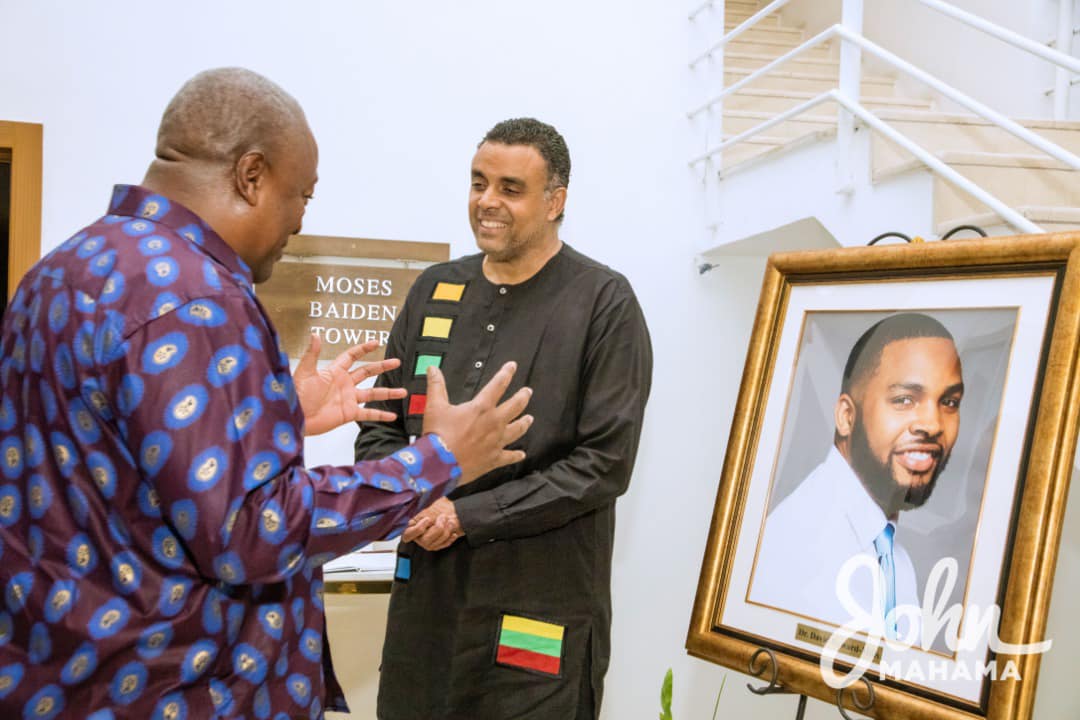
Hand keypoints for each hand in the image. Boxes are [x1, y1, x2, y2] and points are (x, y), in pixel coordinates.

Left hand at [293, 333, 406, 435]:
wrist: (295, 417)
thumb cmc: (296, 395)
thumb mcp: (305, 372)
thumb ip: (312, 354)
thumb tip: (315, 334)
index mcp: (335, 372)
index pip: (352, 356)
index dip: (364, 349)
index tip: (376, 343)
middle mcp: (344, 384)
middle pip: (367, 372)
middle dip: (382, 366)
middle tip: (396, 362)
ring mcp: (348, 399)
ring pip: (373, 393)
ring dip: (388, 392)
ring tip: (403, 391)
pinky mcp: (349, 414)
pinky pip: (368, 414)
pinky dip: (381, 415)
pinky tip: (392, 416)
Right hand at [401, 497, 461, 549]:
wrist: (453, 512)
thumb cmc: (440, 509)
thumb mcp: (431, 508)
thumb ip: (425, 513)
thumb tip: (427, 514)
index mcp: (413, 528)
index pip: (408, 535)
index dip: (418, 529)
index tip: (428, 519)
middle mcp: (419, 538)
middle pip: (425, 540)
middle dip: (437, 528)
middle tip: (443, 517)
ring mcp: (428, 543)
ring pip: (435, 544)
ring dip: (445, 532)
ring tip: (450, 522)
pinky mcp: (438, 546)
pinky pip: (443, 545)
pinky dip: (449, 539)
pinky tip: (454, 533)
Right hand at [422, 362, 531, 483]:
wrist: (440, 464)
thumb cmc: (438, 436)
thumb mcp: (435, 406)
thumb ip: (436, 386)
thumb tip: (433, 370)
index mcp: (481, 408)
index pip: (498, 385)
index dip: (507, 373)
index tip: (512, 367)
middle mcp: (494, 423)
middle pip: (516, 406)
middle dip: (523, 396)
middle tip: (527, 391)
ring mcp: (496, 441)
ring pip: (518, 429)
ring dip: (524, 423)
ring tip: (530, 418)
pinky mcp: (494, 458)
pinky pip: (510, 456)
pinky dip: (516, 455)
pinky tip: (521, 454)